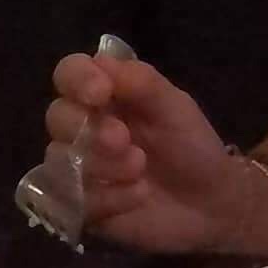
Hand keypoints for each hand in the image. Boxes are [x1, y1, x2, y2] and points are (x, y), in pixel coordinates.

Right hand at [46, 53, 250, 251]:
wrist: (211, 204)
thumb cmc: (192, 147)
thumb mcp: (177, 109)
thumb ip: (143, 83)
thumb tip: (101, 61)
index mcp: (107, 96)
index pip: (69, 73)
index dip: (77, 79)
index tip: (100, 93)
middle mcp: (85, 127)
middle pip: (57, 116)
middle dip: (91, 129)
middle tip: (124, 140)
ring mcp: (78, 167)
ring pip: (58, 159)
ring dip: (102, 165)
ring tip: (140, 171)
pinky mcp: (80, 205)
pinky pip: (70, 199)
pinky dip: (108, 197)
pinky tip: (137, 197)